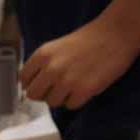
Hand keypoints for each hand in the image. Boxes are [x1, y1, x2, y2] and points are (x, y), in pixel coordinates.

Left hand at [19, 19, 139, 109]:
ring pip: (52, 102)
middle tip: (57, 89)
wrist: (115, 34)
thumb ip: (43, 64)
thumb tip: (33, 85)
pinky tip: (84, 88)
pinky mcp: (85, 90)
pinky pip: (71, 105)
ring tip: (73, 86)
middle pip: (34, 94)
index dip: (32, 83)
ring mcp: (67, 80)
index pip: (24, 79)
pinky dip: (77, 100)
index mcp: (42, 55)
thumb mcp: (56, 47)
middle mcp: (51, 68)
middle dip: (44, 94)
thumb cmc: (87, 40)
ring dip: (62, 98)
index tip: (42, 84)